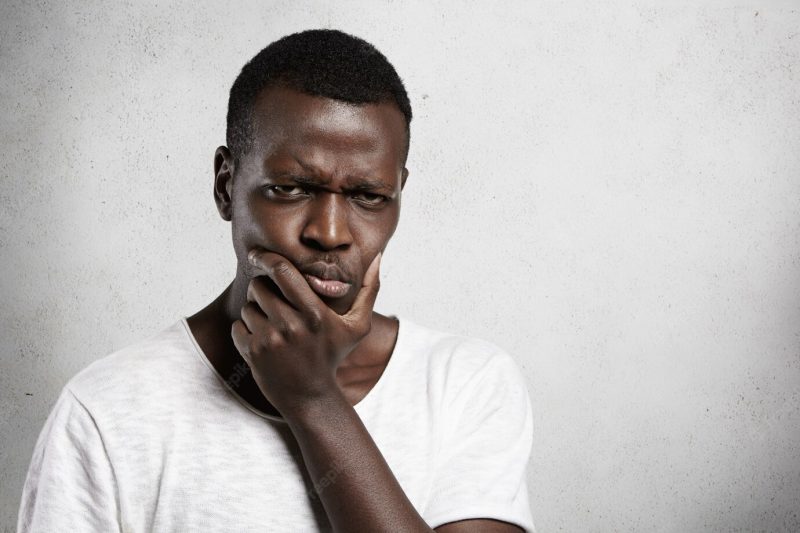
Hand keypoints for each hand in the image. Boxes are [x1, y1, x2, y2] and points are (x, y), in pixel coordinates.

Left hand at [230, 249, 380, 416]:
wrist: (311, 397)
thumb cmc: (333, 356)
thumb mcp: (358, 325)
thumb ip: (369, 290)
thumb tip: (377, 257)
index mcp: (315, 313)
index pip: (282, 272)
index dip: (266, 257)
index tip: (257, 253)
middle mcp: (291, 325)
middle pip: (259, 286)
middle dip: (262, 287)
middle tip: (273, 298)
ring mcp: (270, 340)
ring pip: (247, 306)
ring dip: (255, 309)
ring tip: (272, 322)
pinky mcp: (253, 354)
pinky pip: (237, 326)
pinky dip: (245, 329)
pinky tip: (263, 338)